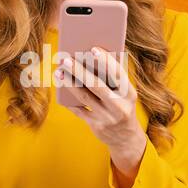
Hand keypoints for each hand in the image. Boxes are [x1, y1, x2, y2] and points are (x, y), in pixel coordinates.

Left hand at [54, 47, 147, 174]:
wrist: (126, 138)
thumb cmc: (122, 106)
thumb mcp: (124, 94)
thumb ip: (112, 80)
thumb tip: (88, 59)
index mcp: (129, 93)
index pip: (118, 74)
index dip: (106, 61)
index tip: (93, 49)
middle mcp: (119, 106)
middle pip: (97, 85)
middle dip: (79, 71)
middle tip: (65, 59)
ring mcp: (107, 117)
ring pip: (84, 97)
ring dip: (69, 83)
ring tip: (59, 72)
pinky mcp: (96, 126)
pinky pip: (78, 110)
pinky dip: (69, 99)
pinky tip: (61, 87)